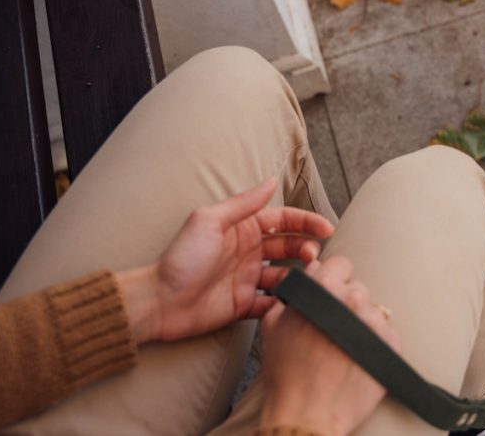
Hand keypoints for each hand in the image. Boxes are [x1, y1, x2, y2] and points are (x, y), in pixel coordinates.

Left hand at [116, 178, 333, 342]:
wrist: (159, 301)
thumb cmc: (181, 258)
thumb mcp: (210, 221)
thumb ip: (243, 203)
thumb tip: (272, 180)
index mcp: (242, 229)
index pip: (282, 220)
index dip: (306, 222)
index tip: (326, 228)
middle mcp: (249, 252)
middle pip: (289, 246)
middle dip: (307, 248)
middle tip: (314, 256)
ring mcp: (248, 279)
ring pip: (286, 274)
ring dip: (301, 275)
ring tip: (308, 279)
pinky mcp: (245, 304)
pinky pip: (273, 303)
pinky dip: (287, 302)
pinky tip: (294, 300)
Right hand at [259, 257, 400, 435]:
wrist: (306, 414)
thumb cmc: (286, 371)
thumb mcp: (274, 323)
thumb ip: (295, 289)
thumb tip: (312, 272)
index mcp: (326, 289)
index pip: (341, 264)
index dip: (333, 279)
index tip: (330, 294)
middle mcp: (355, 301)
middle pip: (357, 289)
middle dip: (346, 304)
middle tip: (331, 330)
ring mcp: (376, 324)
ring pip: (372, 313)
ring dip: (361, 325)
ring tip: (342, 350)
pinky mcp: (391, 346)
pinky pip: (386, 336)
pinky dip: (375, 346)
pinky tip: (356, 361)